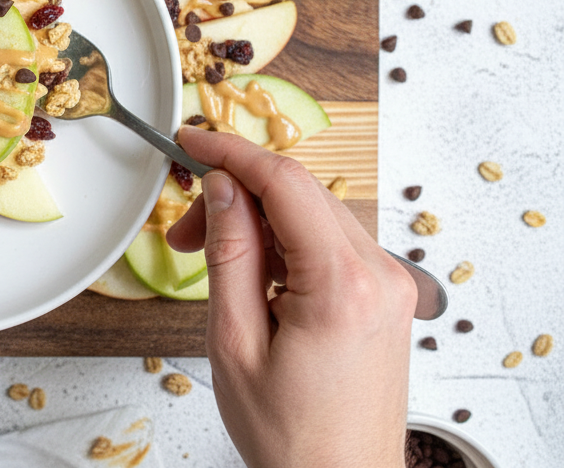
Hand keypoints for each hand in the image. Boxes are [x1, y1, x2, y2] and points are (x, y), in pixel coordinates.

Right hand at [167, 127, 415, 467]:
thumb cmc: (289, 434)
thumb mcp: (235, 341)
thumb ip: (230, 254)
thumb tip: (225, 187)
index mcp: (342, 285)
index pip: (285, 183)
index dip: (231, 153)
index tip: (190, 140)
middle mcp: (379, 274)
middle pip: (298, 193)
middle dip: (235, 194)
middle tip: (184, 230)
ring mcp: (389, 284)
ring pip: (312, 214)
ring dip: (257, 220)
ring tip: (210, 259)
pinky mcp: (384, 295)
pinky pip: (328, 242)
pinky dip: (284, 242)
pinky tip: (253, 273)